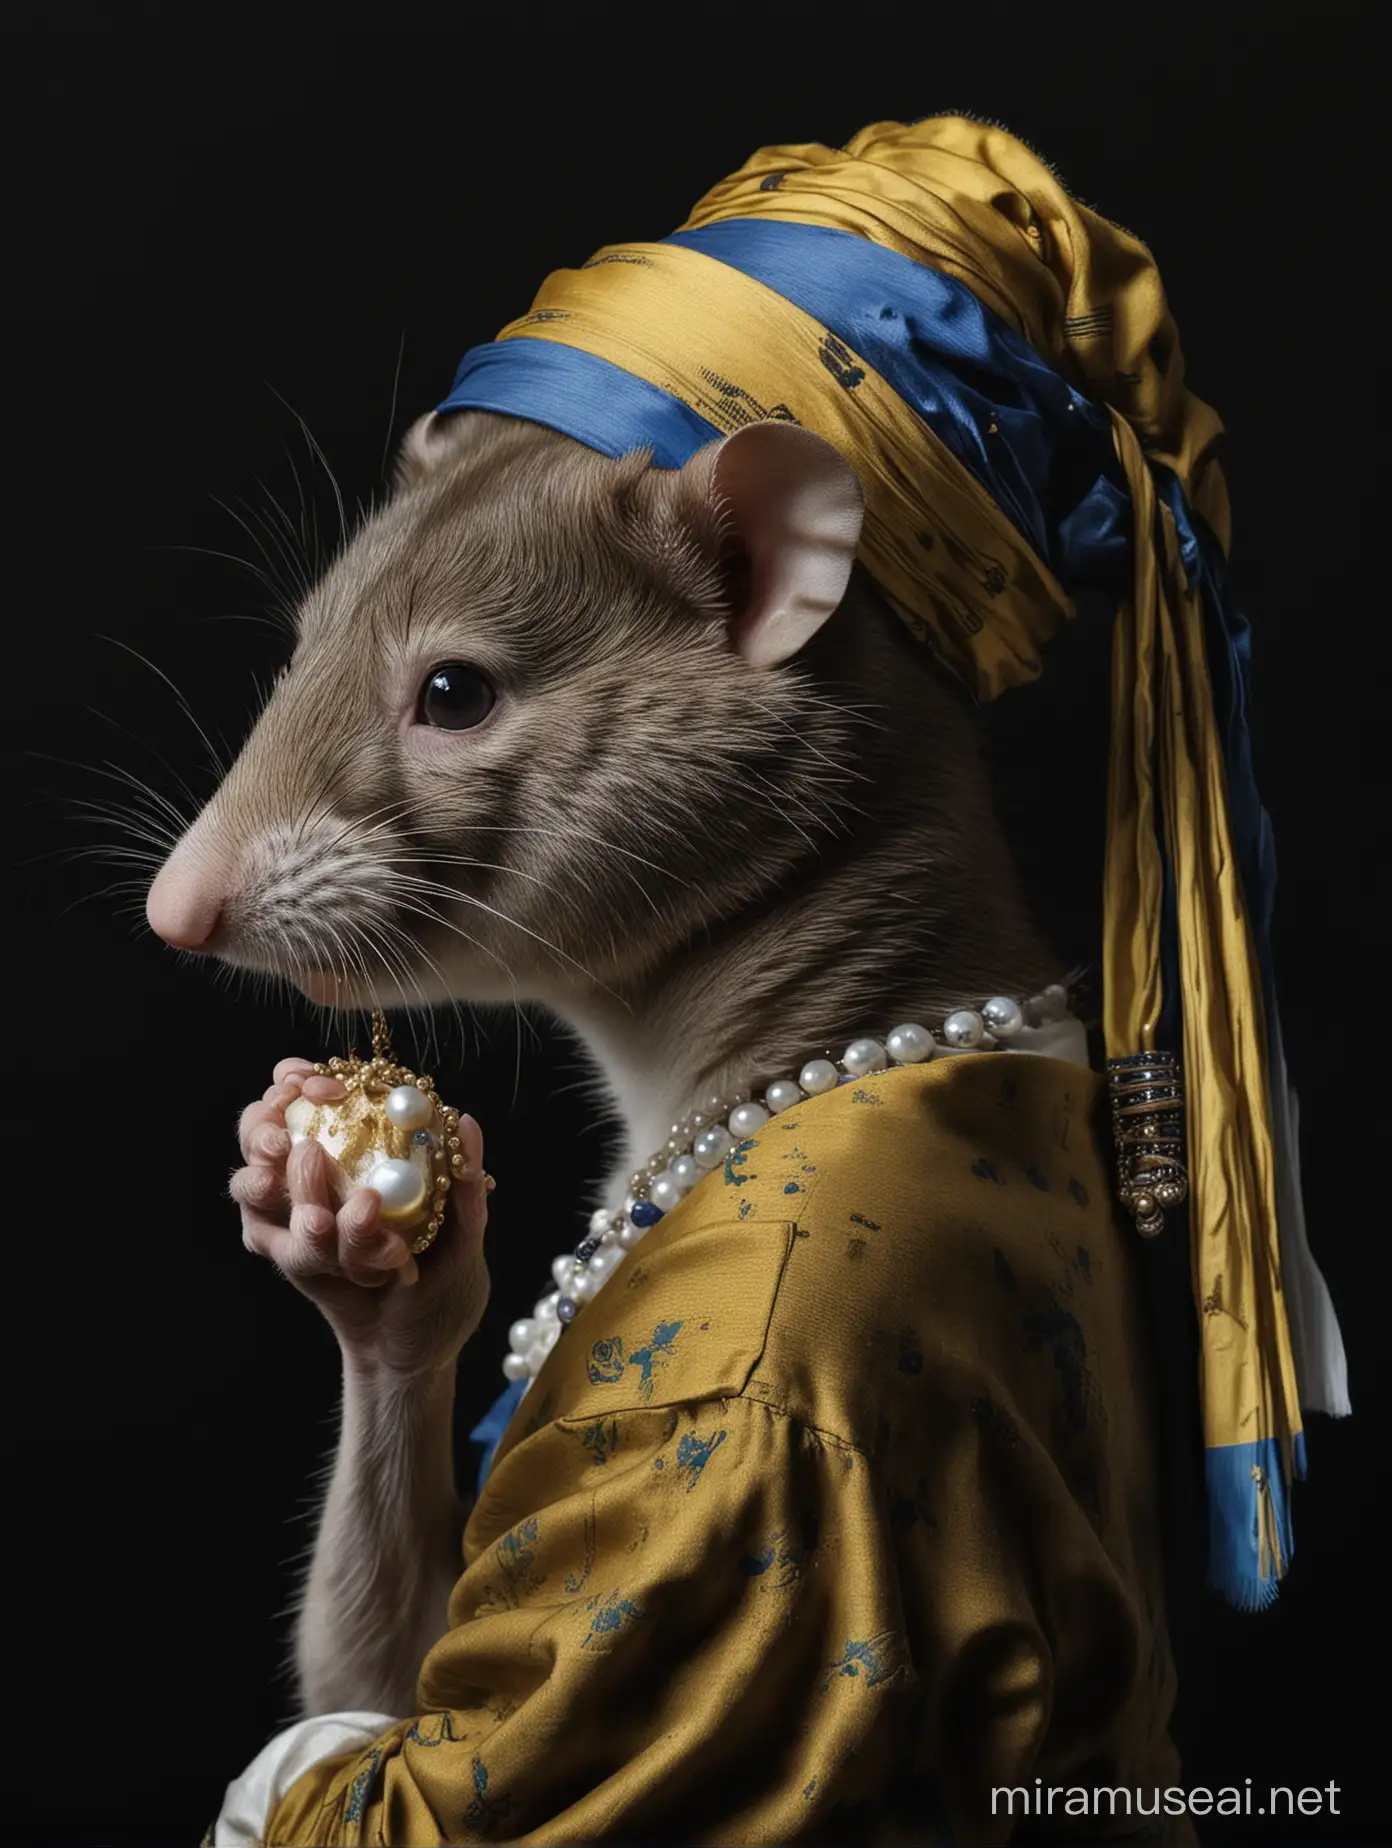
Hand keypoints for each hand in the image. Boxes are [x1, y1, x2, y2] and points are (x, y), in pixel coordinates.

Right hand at [231, 1057, 490, 1377]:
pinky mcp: (284, 1255)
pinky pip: (264, 1236)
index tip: (318, 1083)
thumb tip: (465, 1121)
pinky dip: (292, 1241)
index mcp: (364, 1152)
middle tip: (301, 1150)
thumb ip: (465, 1189)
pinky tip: (325, 1251)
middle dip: (273, 1134)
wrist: (408, 1359)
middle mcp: (322, 1174)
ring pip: (259, 1186)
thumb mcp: (463, 1242)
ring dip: (292, 1193)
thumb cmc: (444, 1293)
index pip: (314, 1097)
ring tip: (324, 1222)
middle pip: (269, 1132)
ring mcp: (295, 1214)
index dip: (303, 1083)